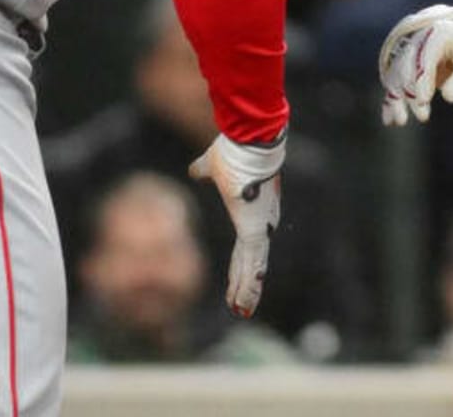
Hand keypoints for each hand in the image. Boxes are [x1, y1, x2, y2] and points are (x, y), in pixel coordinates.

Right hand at [188, 133, 284, 317]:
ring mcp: (259, 229)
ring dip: (245, 291)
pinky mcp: (255, 231)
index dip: (239, 264)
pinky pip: (253, 265)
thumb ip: (203, 171)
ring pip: (252, 268)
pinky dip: (248, 286)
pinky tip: (244, 304)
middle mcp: (259, 223)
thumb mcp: (212, 166)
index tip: (236, 280)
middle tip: (240, 306)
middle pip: (249, 262)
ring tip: (242, 311)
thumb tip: (194, 171)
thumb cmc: (233, 151)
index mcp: (251, 212)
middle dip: (243, 283)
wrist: (247, 142)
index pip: (244, 246)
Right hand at [377, 3, 452, 125]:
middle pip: (406, 66)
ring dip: (397, 98)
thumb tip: (446, 96)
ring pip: (398, 76)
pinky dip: (393, 99)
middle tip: (422, 116)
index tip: (424, 100)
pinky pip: (399, 83)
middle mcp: (423, 41)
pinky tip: (389, 119)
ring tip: (399, 121)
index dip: (421, 79)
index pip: (423, 56)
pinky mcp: (417, 69)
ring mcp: (418, 54)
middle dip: (409, 92)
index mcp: (439, 33)